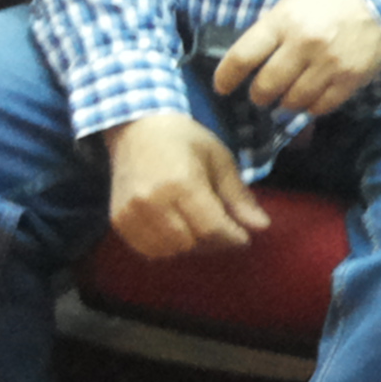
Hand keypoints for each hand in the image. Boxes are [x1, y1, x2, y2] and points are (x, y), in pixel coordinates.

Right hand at [105, 112, 269, 257]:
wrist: (138, 130)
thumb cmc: (186, 141)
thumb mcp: (221, 161)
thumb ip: (239, 196)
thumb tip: (263, 226)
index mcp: (182, 183)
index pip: (211, 228)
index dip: (232, 238)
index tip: (244, 237)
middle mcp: (152, 201)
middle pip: (191, 242)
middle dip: (214, 242)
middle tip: (224, 229)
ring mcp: (130, 213)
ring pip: (170, 251)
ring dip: (191, 246)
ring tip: (201, 228)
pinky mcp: (117, 220)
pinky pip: (148, 250)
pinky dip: (167, 247)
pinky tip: (179, 230)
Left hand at [214, 0, 380, 117]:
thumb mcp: (295, 2)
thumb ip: (273, 29)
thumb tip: (251, 59)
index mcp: (283, 21)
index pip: (241, 58)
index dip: (226, 78)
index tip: (223, 87)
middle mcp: (303, 44)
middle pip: (265, 86)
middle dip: (258, 95)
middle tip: (261, 95)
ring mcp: (328, 63)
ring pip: (292, 101)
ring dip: (284, 104)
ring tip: (286, 98)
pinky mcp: (350, 78)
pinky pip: (321, 106)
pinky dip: (311, 107)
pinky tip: (310, 99)